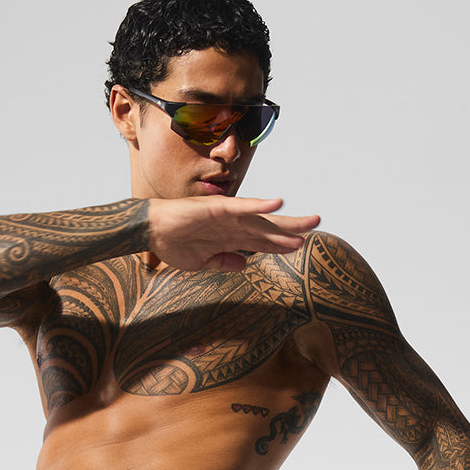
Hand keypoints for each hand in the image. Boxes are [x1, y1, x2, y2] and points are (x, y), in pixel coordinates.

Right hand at [147, 196, 320, 271]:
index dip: (282, 244)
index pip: (262, 241)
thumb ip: (223, 262)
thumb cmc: (174, 243)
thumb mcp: (203, 262)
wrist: (152, 231)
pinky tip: (278, 204)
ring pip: (263, 219)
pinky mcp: (218, 209)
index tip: (301, 245)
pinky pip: (243, 207)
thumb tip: (243, 265)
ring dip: (286, 222)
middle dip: (293, 229)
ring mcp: (228, 216)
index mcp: (231, 238)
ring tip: (310, 222)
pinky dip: (261, 205)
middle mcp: (234, 226)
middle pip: (269, 229)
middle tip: (318, 223)